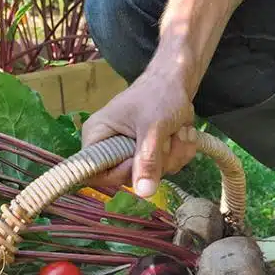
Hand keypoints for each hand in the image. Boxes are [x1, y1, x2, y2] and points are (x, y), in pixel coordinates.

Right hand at [80, 71, 198, 196]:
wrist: (177, 81)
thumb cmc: (158, 94)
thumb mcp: (153, 126)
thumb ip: (148, 158)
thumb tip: (144, 193)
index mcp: (97, 136)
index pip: (92, 173)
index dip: (116, 175)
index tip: (137, 161)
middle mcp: (110, 148)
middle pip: (129, 178)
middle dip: (157, 161)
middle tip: (167, 138)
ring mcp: (131, 153)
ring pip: (152, 175)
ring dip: (174, 154)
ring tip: (178, 129)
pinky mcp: (149, 155)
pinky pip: (165, 169)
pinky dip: (180, 152)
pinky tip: (182, 132)